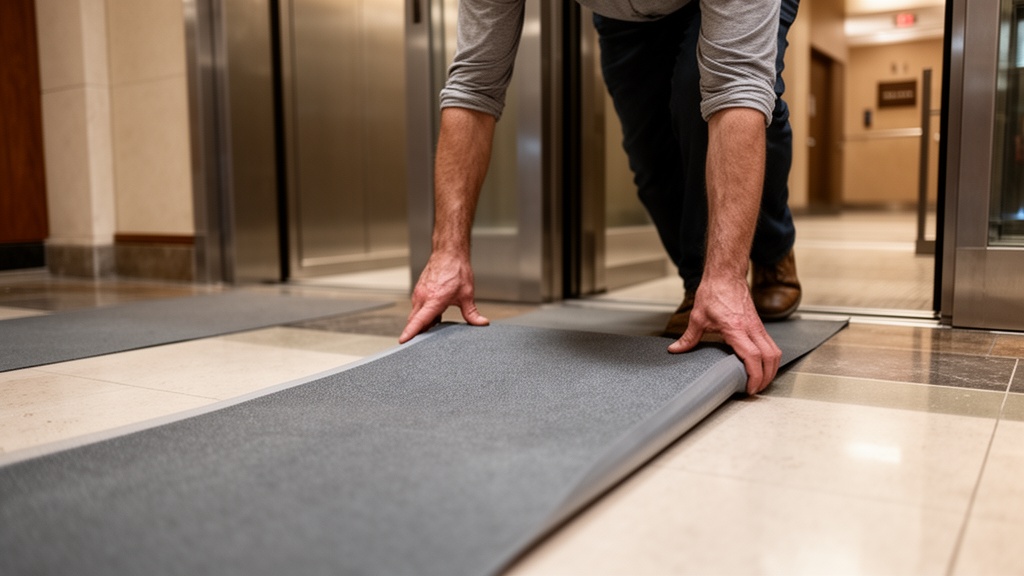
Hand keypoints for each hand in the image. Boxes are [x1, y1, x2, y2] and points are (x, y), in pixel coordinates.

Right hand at [398, 251, 489, 343]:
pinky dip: (423, 313)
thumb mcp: (467, 295)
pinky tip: (434, 313)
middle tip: (424, 342)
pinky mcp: (419, 290)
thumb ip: (472, 313)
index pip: (418, 321)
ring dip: (421, 322)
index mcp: (434, 300)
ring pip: (415, 314)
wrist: (449, 253)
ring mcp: (419, 293)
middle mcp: (423, 297)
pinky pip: (417, 306)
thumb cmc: (456, 270)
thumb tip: (481, 323)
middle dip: (417, 332)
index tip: (403, 341)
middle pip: (414, 321)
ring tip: (434, 326)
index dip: (410, 332)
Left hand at [668, 277, 780, 393]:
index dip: (754, 375)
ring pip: (774, 351)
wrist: (726, 276)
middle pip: (770, 358)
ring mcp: (758, 326)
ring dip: (771, 369)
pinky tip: (762, 366)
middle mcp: (751, 328)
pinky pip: (771, 345)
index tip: (750, 388)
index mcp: (736, 328)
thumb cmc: (714, 293)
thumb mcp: (698, 317)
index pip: (752, 356)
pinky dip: (770, 358)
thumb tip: (676, 349)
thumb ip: (688, 337)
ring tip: (761, 381)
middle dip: (766, 378)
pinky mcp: (759, 325)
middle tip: (756, 390)